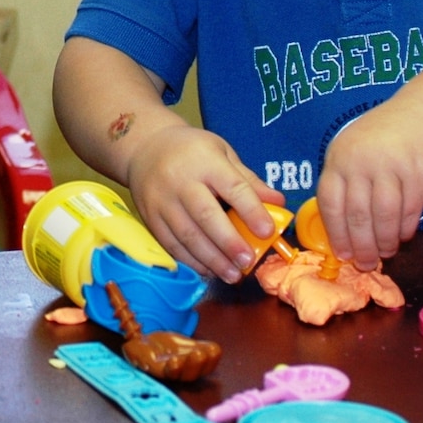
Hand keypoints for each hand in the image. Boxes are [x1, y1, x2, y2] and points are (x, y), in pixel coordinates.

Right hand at [123, 123, 282, 283]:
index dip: (251, 210)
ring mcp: (162, 200)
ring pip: (187, 234)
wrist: (144, 147)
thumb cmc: (191, 150)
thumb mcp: (222, 153)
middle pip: (206, 215)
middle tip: (248, 261)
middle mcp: (181, 181)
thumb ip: (248, 180)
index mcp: (205, 161)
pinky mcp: (150, 217)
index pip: (232, 187)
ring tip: (233, 275)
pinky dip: (191, 261)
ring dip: (212, 259)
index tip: (268, 231)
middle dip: (229, 242)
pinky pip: (170, 243)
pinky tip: (209, 270)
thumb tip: (278, 204)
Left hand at [316, 92, 422, 270]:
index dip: (335, 233)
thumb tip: (341, 233)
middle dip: (361, 246)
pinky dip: (405, 228)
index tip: (342, 254)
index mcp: (339, 158)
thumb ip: (345, 185)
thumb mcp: (353, 152)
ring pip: (383, 217)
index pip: (329, 202)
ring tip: (386, 252)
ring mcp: (390, 165)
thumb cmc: (382, 139)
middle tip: (366, 264)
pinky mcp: (418, 172)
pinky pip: (409, 210)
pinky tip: (403, 235)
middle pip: (356, 215)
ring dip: (384, 241)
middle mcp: (361, 161)